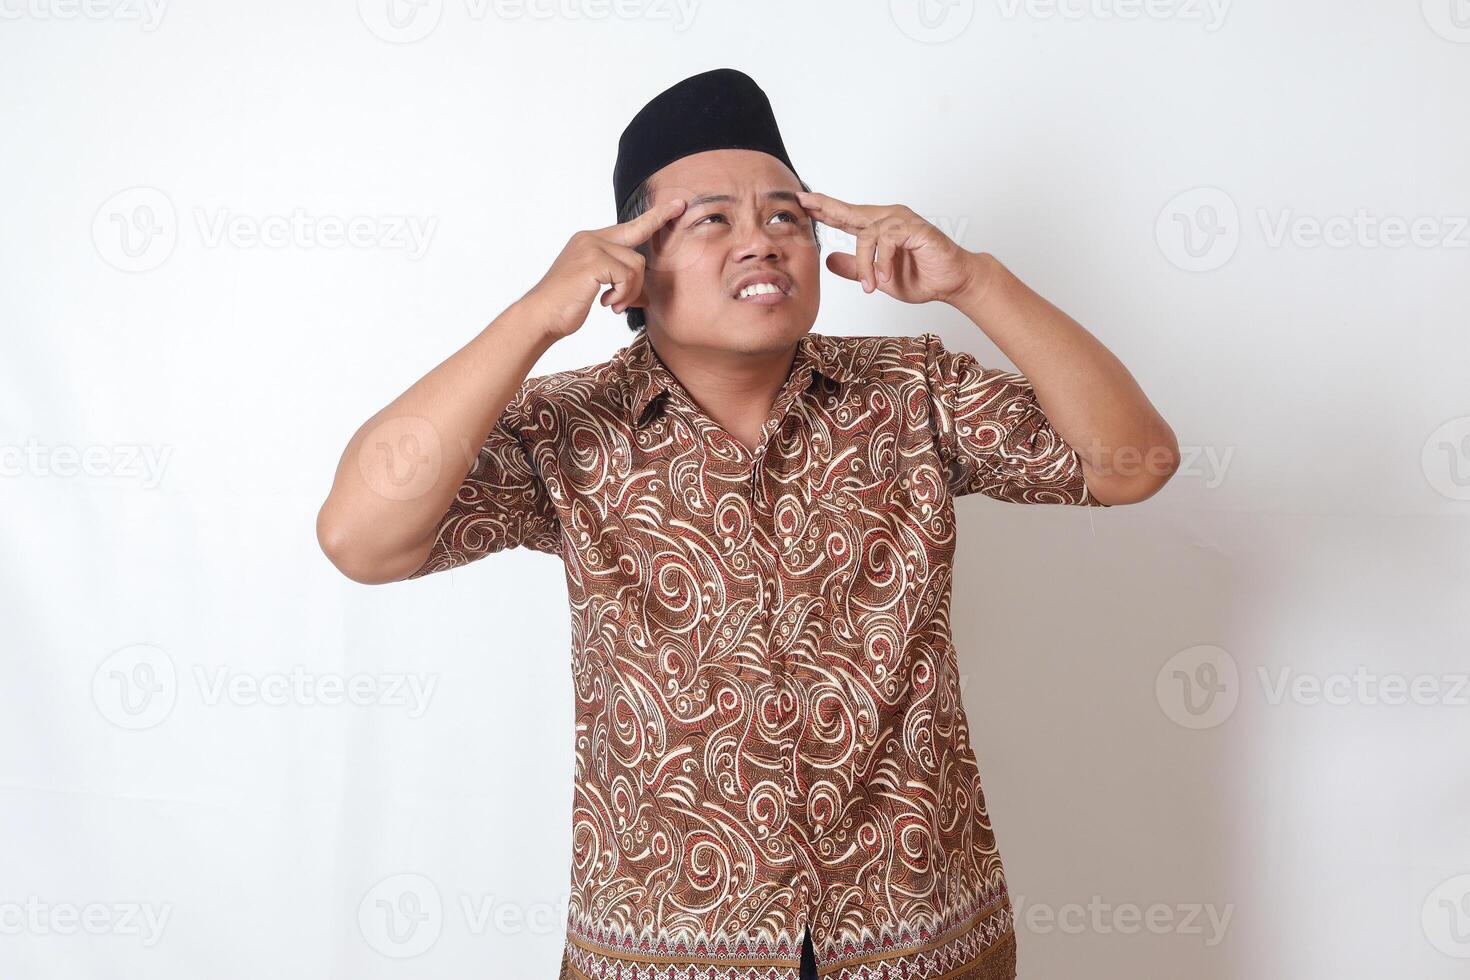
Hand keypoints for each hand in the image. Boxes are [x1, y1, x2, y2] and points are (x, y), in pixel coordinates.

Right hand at [521, 197, 687, 338]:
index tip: (674, 204)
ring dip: (630, 290)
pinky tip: (606, 304)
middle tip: (681, 204)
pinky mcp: (594, 261)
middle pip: (637, 232)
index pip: (627, 226)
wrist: (540, 316)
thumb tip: (643, 288)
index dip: (652, 217)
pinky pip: (627, 276)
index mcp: (589, 241)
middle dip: (660, 217)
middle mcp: (590, 238)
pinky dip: (622, 294)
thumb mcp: (593, 285)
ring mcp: (591, 246)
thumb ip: (614, 276)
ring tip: (612, 303)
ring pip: (636, 263)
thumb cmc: (565, 305)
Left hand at [795, 191, 988, 305]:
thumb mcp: (878, 278)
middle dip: (826, 206)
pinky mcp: (915, 229)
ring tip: (871, 287)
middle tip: (804, 202)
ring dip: (865, 264)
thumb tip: (829, 261)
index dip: (824, 209)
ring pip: (868, 234)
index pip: (845, 216)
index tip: (801, 202)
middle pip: (851, 210)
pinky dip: (883, 262)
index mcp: (878, 228)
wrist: (953, 282)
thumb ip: (856, 269)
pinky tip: (885, 278)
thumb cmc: (921, 277)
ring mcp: (902, 221)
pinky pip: (888, 241)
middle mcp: (889, 219)